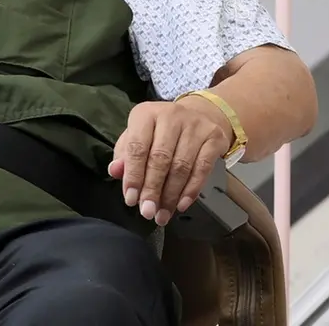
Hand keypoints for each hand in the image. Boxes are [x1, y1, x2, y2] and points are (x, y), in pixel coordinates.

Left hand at [107, 99, 232, 226]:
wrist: (199, 114)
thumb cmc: (161, 130)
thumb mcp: (138, 136)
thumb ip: (124, 154)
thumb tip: (115, 172)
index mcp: (145, 114)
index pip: (137, 147)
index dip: (133, 176)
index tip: (131, 200)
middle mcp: (171, 116)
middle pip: (160, 159)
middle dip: (152, 189)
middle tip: (147, 212)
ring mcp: (195, 125)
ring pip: (181, 166)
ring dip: (170, 195)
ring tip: (162, 214)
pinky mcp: (214, 138)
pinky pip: (202, 169)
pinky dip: (191, 190)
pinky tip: (181, 204)